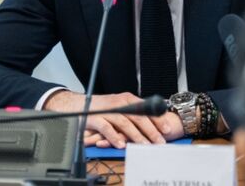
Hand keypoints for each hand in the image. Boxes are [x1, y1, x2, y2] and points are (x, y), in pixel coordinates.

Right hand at [43, 91, 184, 147]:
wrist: (78, 105)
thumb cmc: (101, 108)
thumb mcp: (120, 107)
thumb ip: (134, 113)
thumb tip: (152, 123)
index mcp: (127, 99)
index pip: (146, 109)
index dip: (157, 119)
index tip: (167, 130)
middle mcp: (119, 103)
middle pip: (138, 117)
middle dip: (151, 130)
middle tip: (159, 142)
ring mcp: (108, 111)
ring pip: (125, 123)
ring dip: (136, 136)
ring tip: (144, 146)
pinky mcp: (96, 118)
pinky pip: (107, 128)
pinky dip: (114, 137)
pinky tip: (121, 145)